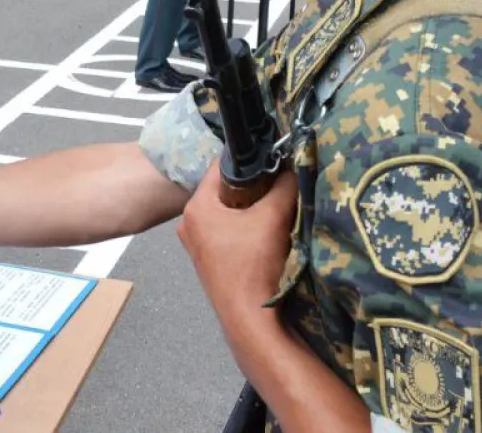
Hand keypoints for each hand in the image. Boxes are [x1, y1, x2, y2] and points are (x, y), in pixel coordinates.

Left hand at [177, 171, 297, 324]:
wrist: (250, 319)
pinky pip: (227, 233)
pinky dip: (244, 231)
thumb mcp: (273, 217)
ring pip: (228, 213)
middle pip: (224, 191)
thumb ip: (284, 186)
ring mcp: (196, 245)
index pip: (220, 167)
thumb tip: (293, 167)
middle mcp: (189, 223)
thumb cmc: (254, 264)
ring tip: (273, 214)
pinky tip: (264, 238)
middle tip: (277, 190)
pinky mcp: (208, 262)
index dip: (247, 161)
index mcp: (196, 207)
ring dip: (250, 212)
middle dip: (251, 189)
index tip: (271, 162)